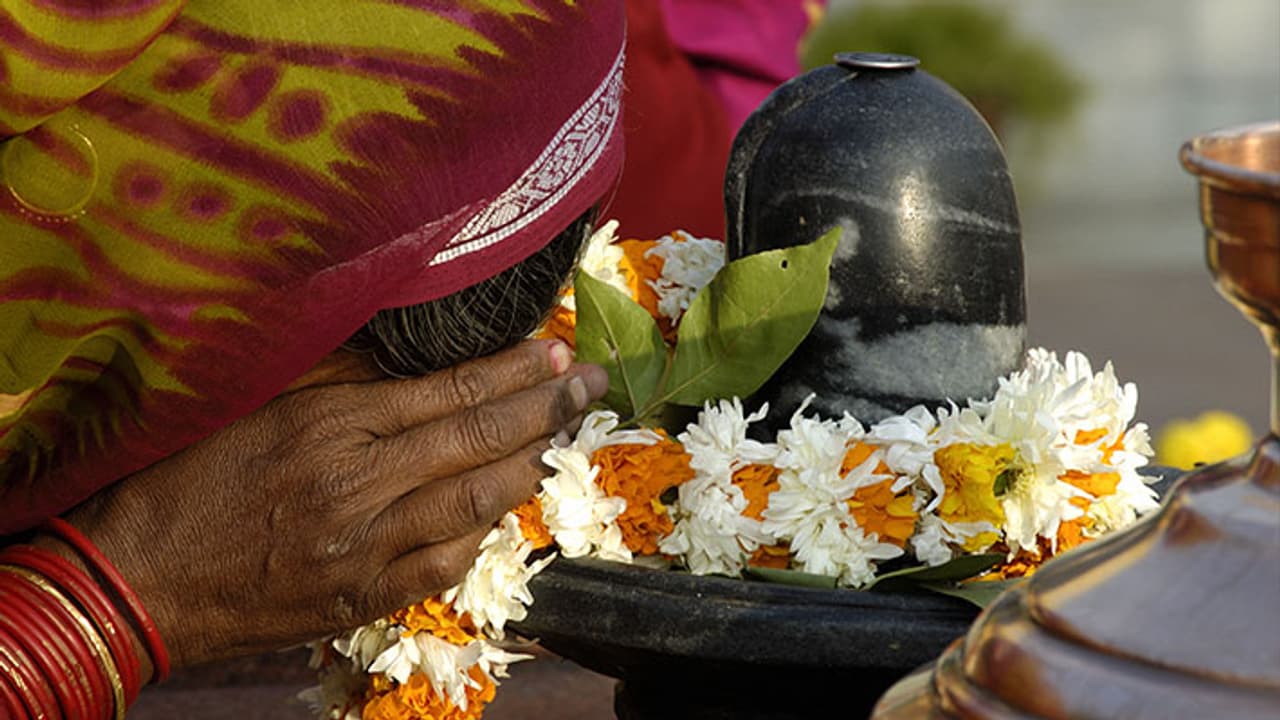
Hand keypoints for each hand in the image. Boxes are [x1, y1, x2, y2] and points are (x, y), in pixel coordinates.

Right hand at [36, 340, 605, 673]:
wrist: (141, 579)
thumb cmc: (189, 480)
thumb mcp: (256, 404)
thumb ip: (337, 376)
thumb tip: (413, 353)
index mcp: (329, 425)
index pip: (447, 390)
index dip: (511, 370)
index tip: (553, 350)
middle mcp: (357, 484)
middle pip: (476, 440)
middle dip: (544, 408)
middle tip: (589, 382)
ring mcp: (366, 548)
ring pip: (475, 501)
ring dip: (530, 466)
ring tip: (564, 437)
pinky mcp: (364, 597)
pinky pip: (447, 564)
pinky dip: (484, 530)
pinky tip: (504, 505)